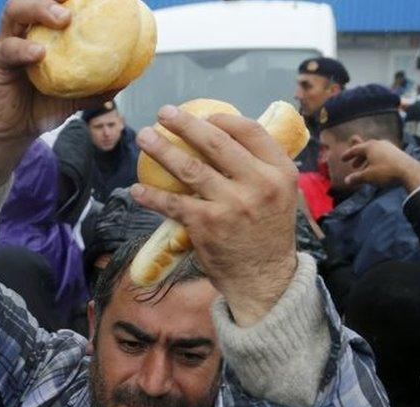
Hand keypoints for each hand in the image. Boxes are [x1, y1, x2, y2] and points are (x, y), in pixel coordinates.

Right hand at [0, 0, 114, 191]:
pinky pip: (7, 51)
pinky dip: (23, 49)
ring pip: (13, 14)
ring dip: (38, 9)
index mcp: (40, 34)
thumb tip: (127, 79)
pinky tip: (39, 53)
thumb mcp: (75, 97)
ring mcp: (6, 46)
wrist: (16, 133)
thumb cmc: (43, 107)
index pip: (50, 4)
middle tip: (73, 0)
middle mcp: (21, 33)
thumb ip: (97, 86)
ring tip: (62, 18)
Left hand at [131, 105, 298, 326]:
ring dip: (161, 150)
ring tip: (145, 138)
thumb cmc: (268, 234)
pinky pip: (173, 204)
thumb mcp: (282, 196)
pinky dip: (152, 195)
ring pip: (190, 168)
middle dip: (185, 124)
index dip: (225, 119)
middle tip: (164, 113)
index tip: (206, 116)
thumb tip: (229, 139)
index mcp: (281, 173)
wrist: (264, 280)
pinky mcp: (207, 225)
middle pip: (217, 143)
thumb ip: (262, 169)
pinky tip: (137, 189)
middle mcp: (259, 185)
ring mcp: (232, 205)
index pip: (252, 132)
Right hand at [341, 139, 419, 192]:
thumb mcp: (368, 177)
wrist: (409, 172)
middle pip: (365, 149)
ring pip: (375, 152)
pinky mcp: (397, 152)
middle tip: (354, 166)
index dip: (348, 155)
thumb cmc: (386, 172)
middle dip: (358, 157)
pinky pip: (382, 154)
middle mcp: (379, 143)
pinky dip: (376, 160)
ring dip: (368, 160)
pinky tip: (378, 168)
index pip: (355, 149)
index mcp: (370, 146)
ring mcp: (389, 147)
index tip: (342, 160)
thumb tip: (346, 181)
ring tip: (365, 170)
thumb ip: (356, 178)